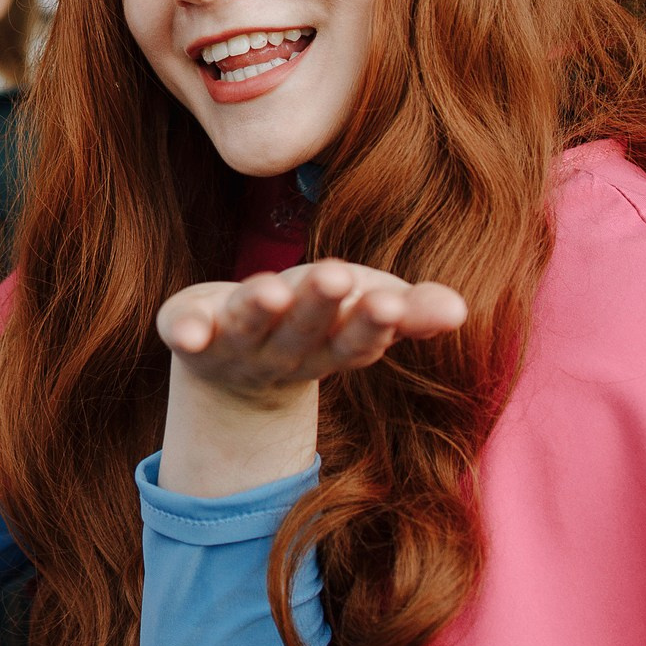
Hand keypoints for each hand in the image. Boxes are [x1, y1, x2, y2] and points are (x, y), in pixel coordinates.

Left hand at [157, 261, 468, 408]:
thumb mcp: (364, 312)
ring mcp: (235, 346)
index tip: (389, 304)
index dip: (372, 324)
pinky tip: (185, 330)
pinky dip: (185, 332)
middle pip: (303, 331)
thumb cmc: (314, 322)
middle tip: (336, 276)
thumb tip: (460, 308)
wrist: (235, 368)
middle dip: (319, 306)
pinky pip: (184, 334)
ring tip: (271, 290)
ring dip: (258, 311)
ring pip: (248, 329)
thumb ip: (411, 311)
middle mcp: (284, 352)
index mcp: (332, 345)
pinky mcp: (190, 336)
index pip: (357, 340)